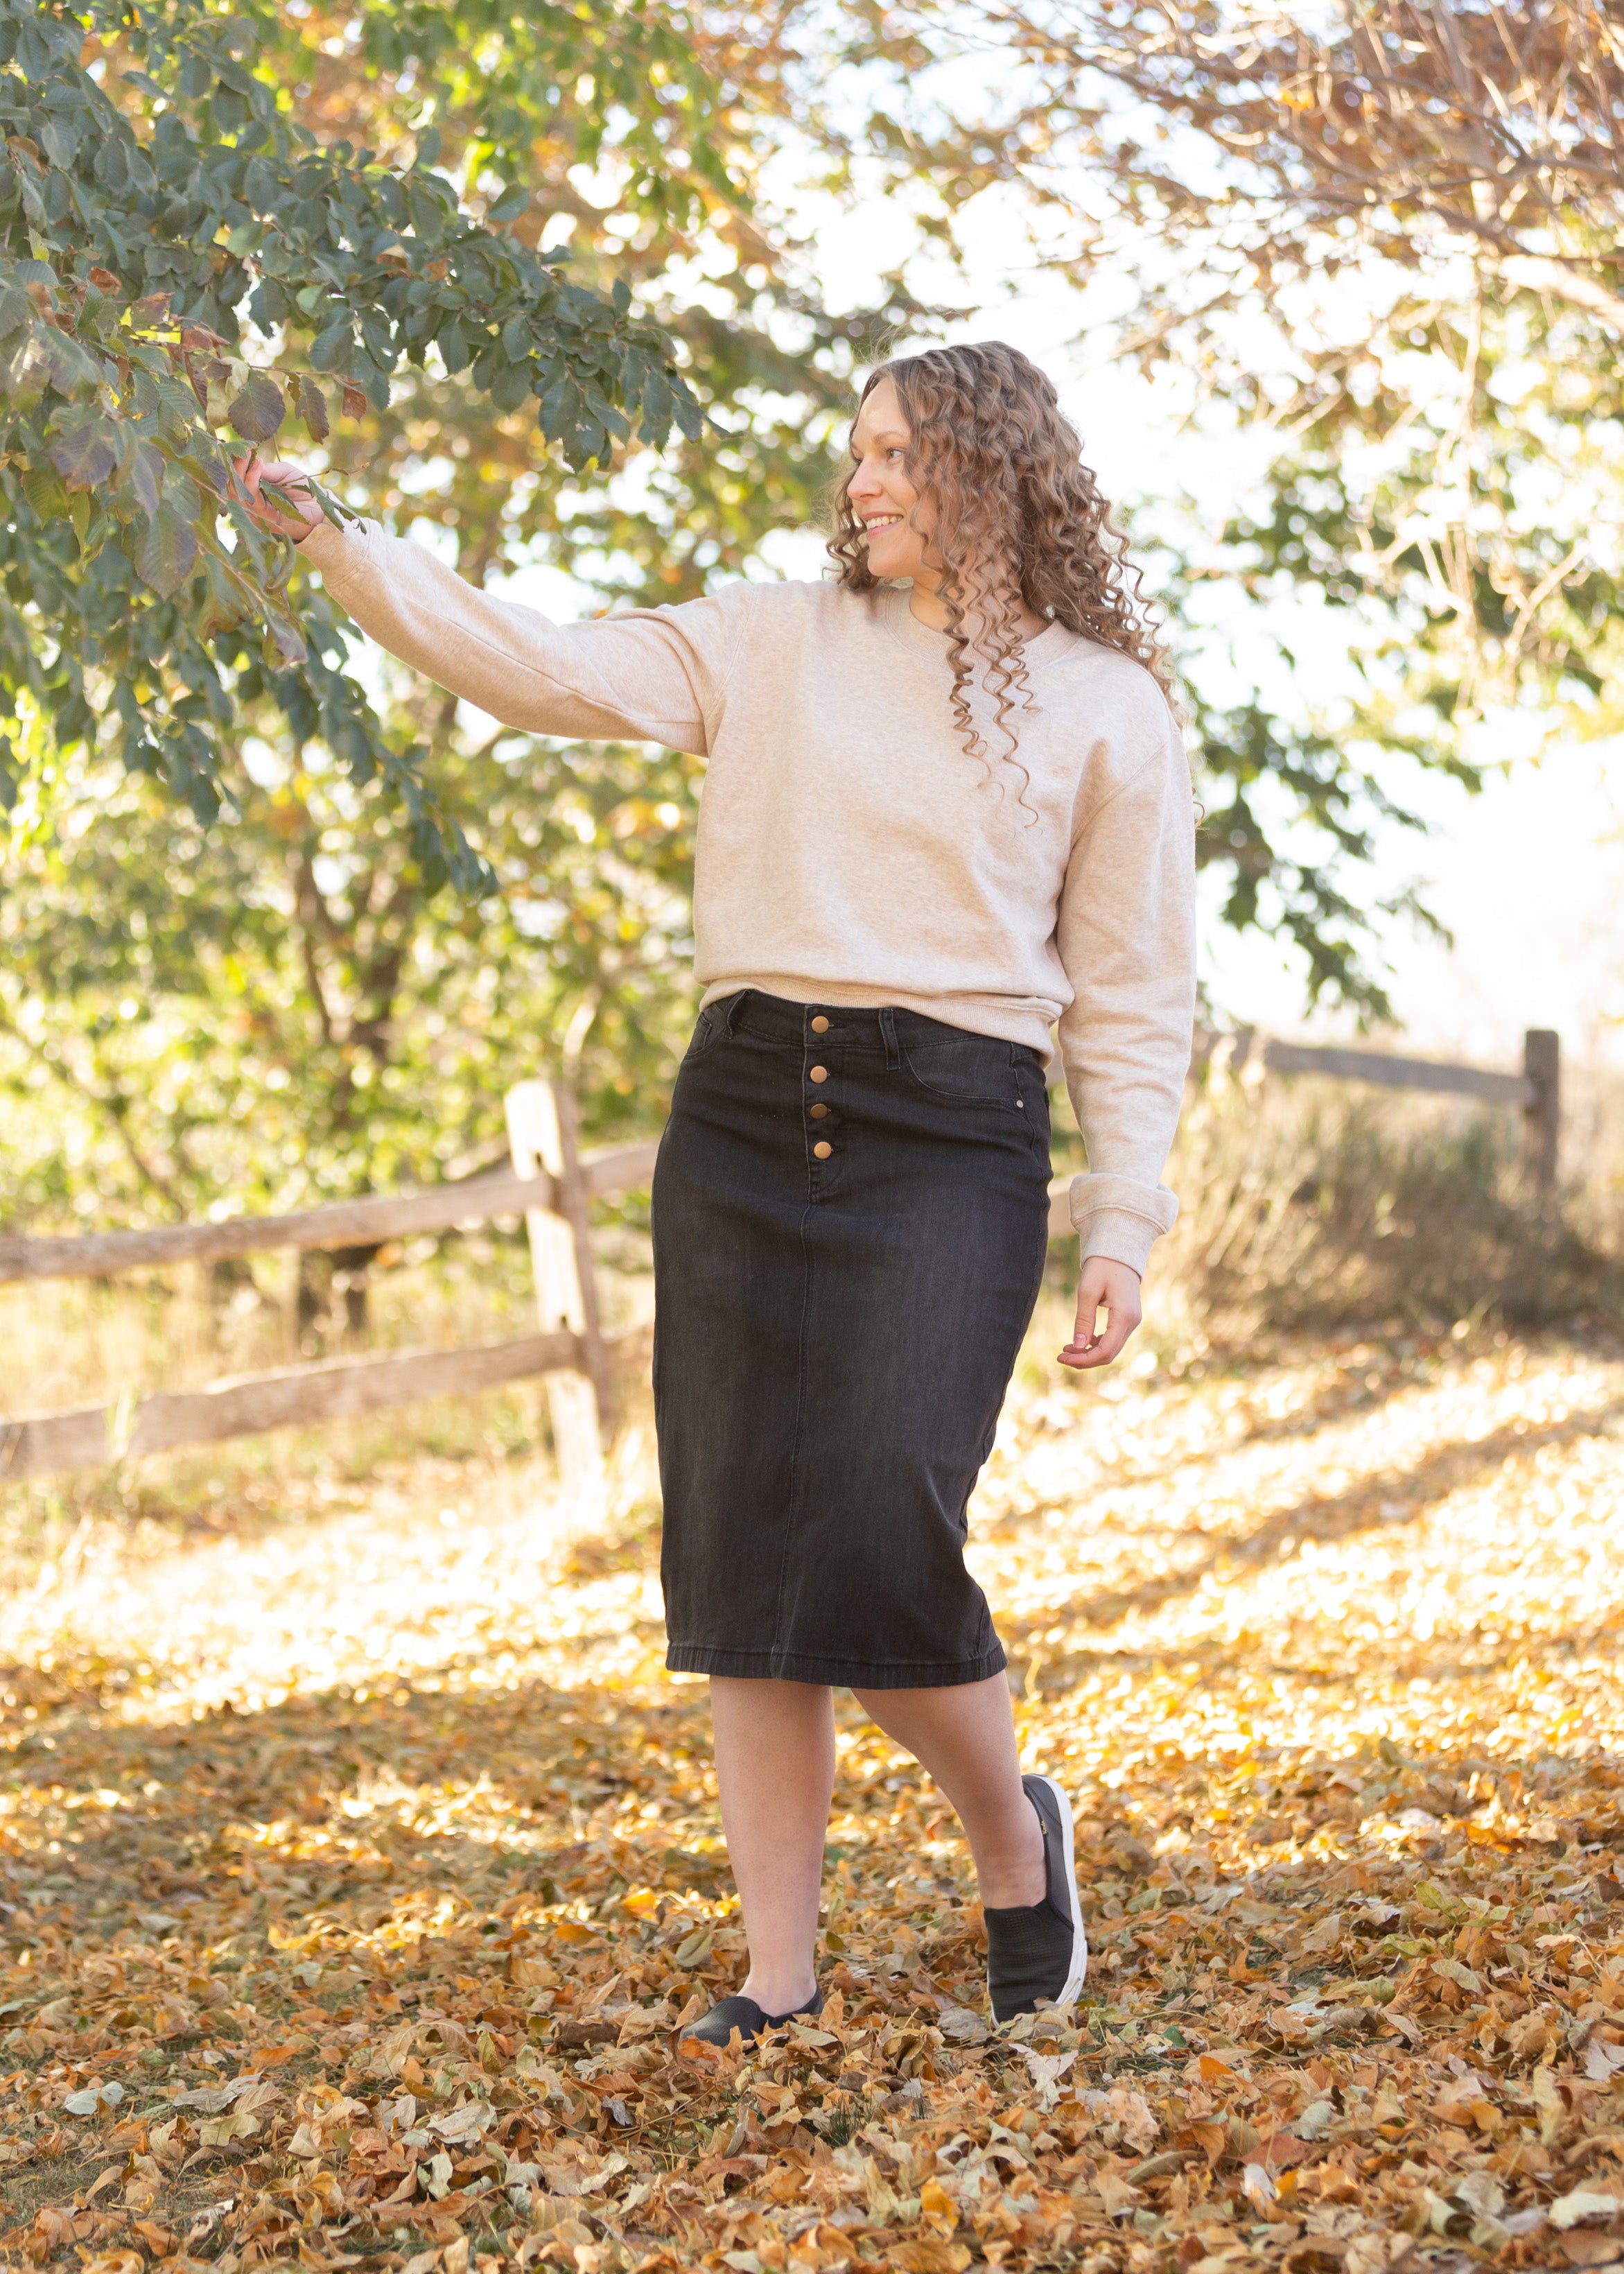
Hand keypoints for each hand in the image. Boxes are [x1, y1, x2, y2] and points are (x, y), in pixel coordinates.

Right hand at [233, 451, 321, 540]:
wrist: (321, 505)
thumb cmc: (302, 488)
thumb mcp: (283, 472)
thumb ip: (266, 470)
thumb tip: (249, 462)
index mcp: (254, 492)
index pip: (235, 481)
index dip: (234, 465)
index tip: (240, 448)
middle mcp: (254, 504)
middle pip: (233, 490)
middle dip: (235, 469)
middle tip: (243, 452)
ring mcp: (260, 513)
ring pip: (241, 497)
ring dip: (243, 475)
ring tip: (252, 458)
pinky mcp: (270, 519)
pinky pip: (256, 502)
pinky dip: (254, 482)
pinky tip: (258, 467)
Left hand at [1058, 1255, 1141, 1370]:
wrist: (1118, 1253)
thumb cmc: (1102, 1267)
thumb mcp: (1088, 1291)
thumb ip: (1083, 1320)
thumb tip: (1077, 1347)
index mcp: (1124, 1316)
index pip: (1105, 1350)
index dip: (1083, 1359)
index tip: (1062, 1357)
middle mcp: (1132, 1322)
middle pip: (1109, 1354)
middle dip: (1084, 1359)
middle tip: (1060, 1356)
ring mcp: (1132, 1322)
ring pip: (1111, 1349)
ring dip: (1089, 1354)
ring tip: (1067, 1350)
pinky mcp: (1127, 1319)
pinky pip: (1113, 1340)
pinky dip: (1096, 1345)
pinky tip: (1080, 1342)